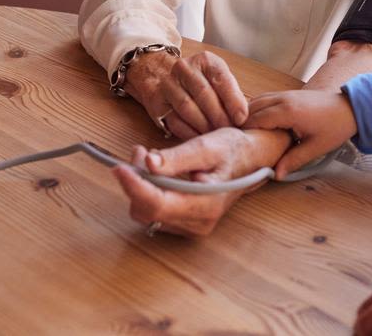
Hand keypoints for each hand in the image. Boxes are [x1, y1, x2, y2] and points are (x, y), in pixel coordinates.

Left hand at [112, 127, 291, 237]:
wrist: (252, 159)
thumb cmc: (233, 149)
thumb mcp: (207, 145)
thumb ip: (177, 156)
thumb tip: (148, 163)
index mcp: (206, 204)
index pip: (158, 204)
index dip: (134, 187)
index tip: (119, 168)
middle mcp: (198, 222)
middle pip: (147, 211)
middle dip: (136, 181)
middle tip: (140, 151)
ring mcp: (190, 226)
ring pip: (147, 213)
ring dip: (140, 185)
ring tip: (148, 157)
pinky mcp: (184, 222)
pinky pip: (154, 212)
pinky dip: (147, 191)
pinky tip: (155, 171)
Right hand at [123, 49, 247, 138]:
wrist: (162, 77)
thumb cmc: (200, 81)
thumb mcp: (218, 79)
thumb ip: (231, 94)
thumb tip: (244, 118)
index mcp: (205, 61)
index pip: (221, 78)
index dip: (233, 100)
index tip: (242, 118)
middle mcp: (184, 68)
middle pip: (204, 94)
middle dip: (219, 116)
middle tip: (230, 132)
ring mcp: (168, 84)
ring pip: (187, 108)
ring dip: (204, 126)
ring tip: (216, 137)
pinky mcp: (157, 102)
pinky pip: (174, 120)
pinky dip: (189, 133)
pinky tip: (199, 139)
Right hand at [245, 89, 357, 178]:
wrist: (350, 108)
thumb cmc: (335, 127)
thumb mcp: (315, 148)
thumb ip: (294, 160)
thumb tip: (276, 174)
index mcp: (287, 112)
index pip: (255, 120)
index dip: (243, 132)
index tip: (234, 144)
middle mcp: (283, 99)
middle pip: (252, 108)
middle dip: (241, 123)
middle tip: (234, 140)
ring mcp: (285, 94)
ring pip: (257, 101)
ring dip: (248, 114)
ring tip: (243, 133)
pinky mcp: (289, 94)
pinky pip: (265, 99)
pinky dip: (257, 109)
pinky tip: (256, 124)